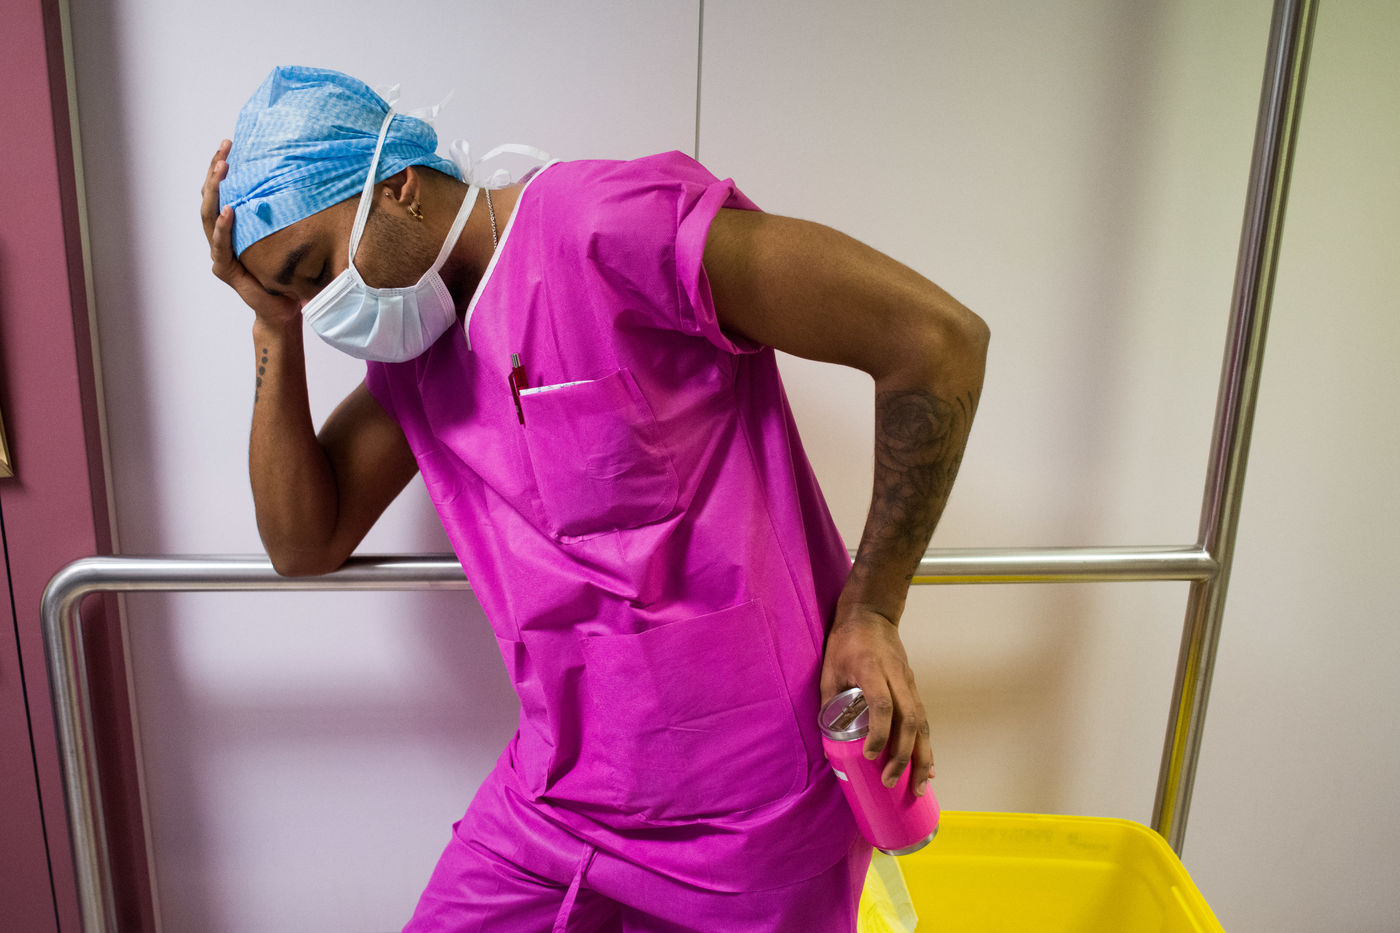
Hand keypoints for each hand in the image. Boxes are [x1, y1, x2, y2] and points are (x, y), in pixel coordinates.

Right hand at [200, 140, 298, 326]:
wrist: (282, 309)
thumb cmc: (286, 272)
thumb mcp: (287, 238)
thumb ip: (286, 215)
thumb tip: (309, 182)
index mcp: (233, 227)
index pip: (222, 191)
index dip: (221, 167)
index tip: (231, 143)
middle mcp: (221, 237)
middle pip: (210, 197)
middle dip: (215, 171)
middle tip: (225, 148)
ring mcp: (220, 253)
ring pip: (209, 216)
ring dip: (216, 191)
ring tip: (223, 169)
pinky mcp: (226, 270)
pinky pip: (222, 245)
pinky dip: (225, 228)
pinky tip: (229, 210)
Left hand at [820, 604, 934, 795]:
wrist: (872, 615)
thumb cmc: (846, 642)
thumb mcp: (829, 668)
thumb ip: (830, 703)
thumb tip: (828, 742)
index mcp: (872, 670)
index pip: (882, 705)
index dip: (878, 733)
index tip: (869, 755)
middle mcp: (897, 678)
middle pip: (909, 721)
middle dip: (903, 756)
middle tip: (890, 782)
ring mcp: (910, 683)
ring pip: (922, 724)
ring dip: (921, 758)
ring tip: (916, 787)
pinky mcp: (914, 688)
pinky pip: (924, 721)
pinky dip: (925, 747)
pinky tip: (926, 769)